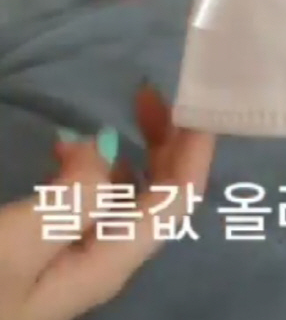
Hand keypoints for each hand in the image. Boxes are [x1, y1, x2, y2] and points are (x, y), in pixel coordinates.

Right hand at [2, 87, 213, 319]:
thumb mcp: (18, 242)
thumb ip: (71, 197)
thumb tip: (107, 146)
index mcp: (110, 262)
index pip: (175, 205)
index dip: (194, 152)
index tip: (197, 99)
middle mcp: (106, 264)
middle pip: (161, 202)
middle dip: (171, 145)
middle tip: (153, 92)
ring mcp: (81, 263)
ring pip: (130, 202)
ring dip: (142, 153)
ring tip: (127, 108)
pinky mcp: (56, 257)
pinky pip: (97, 209)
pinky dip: (100, 170)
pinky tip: (70, 153)